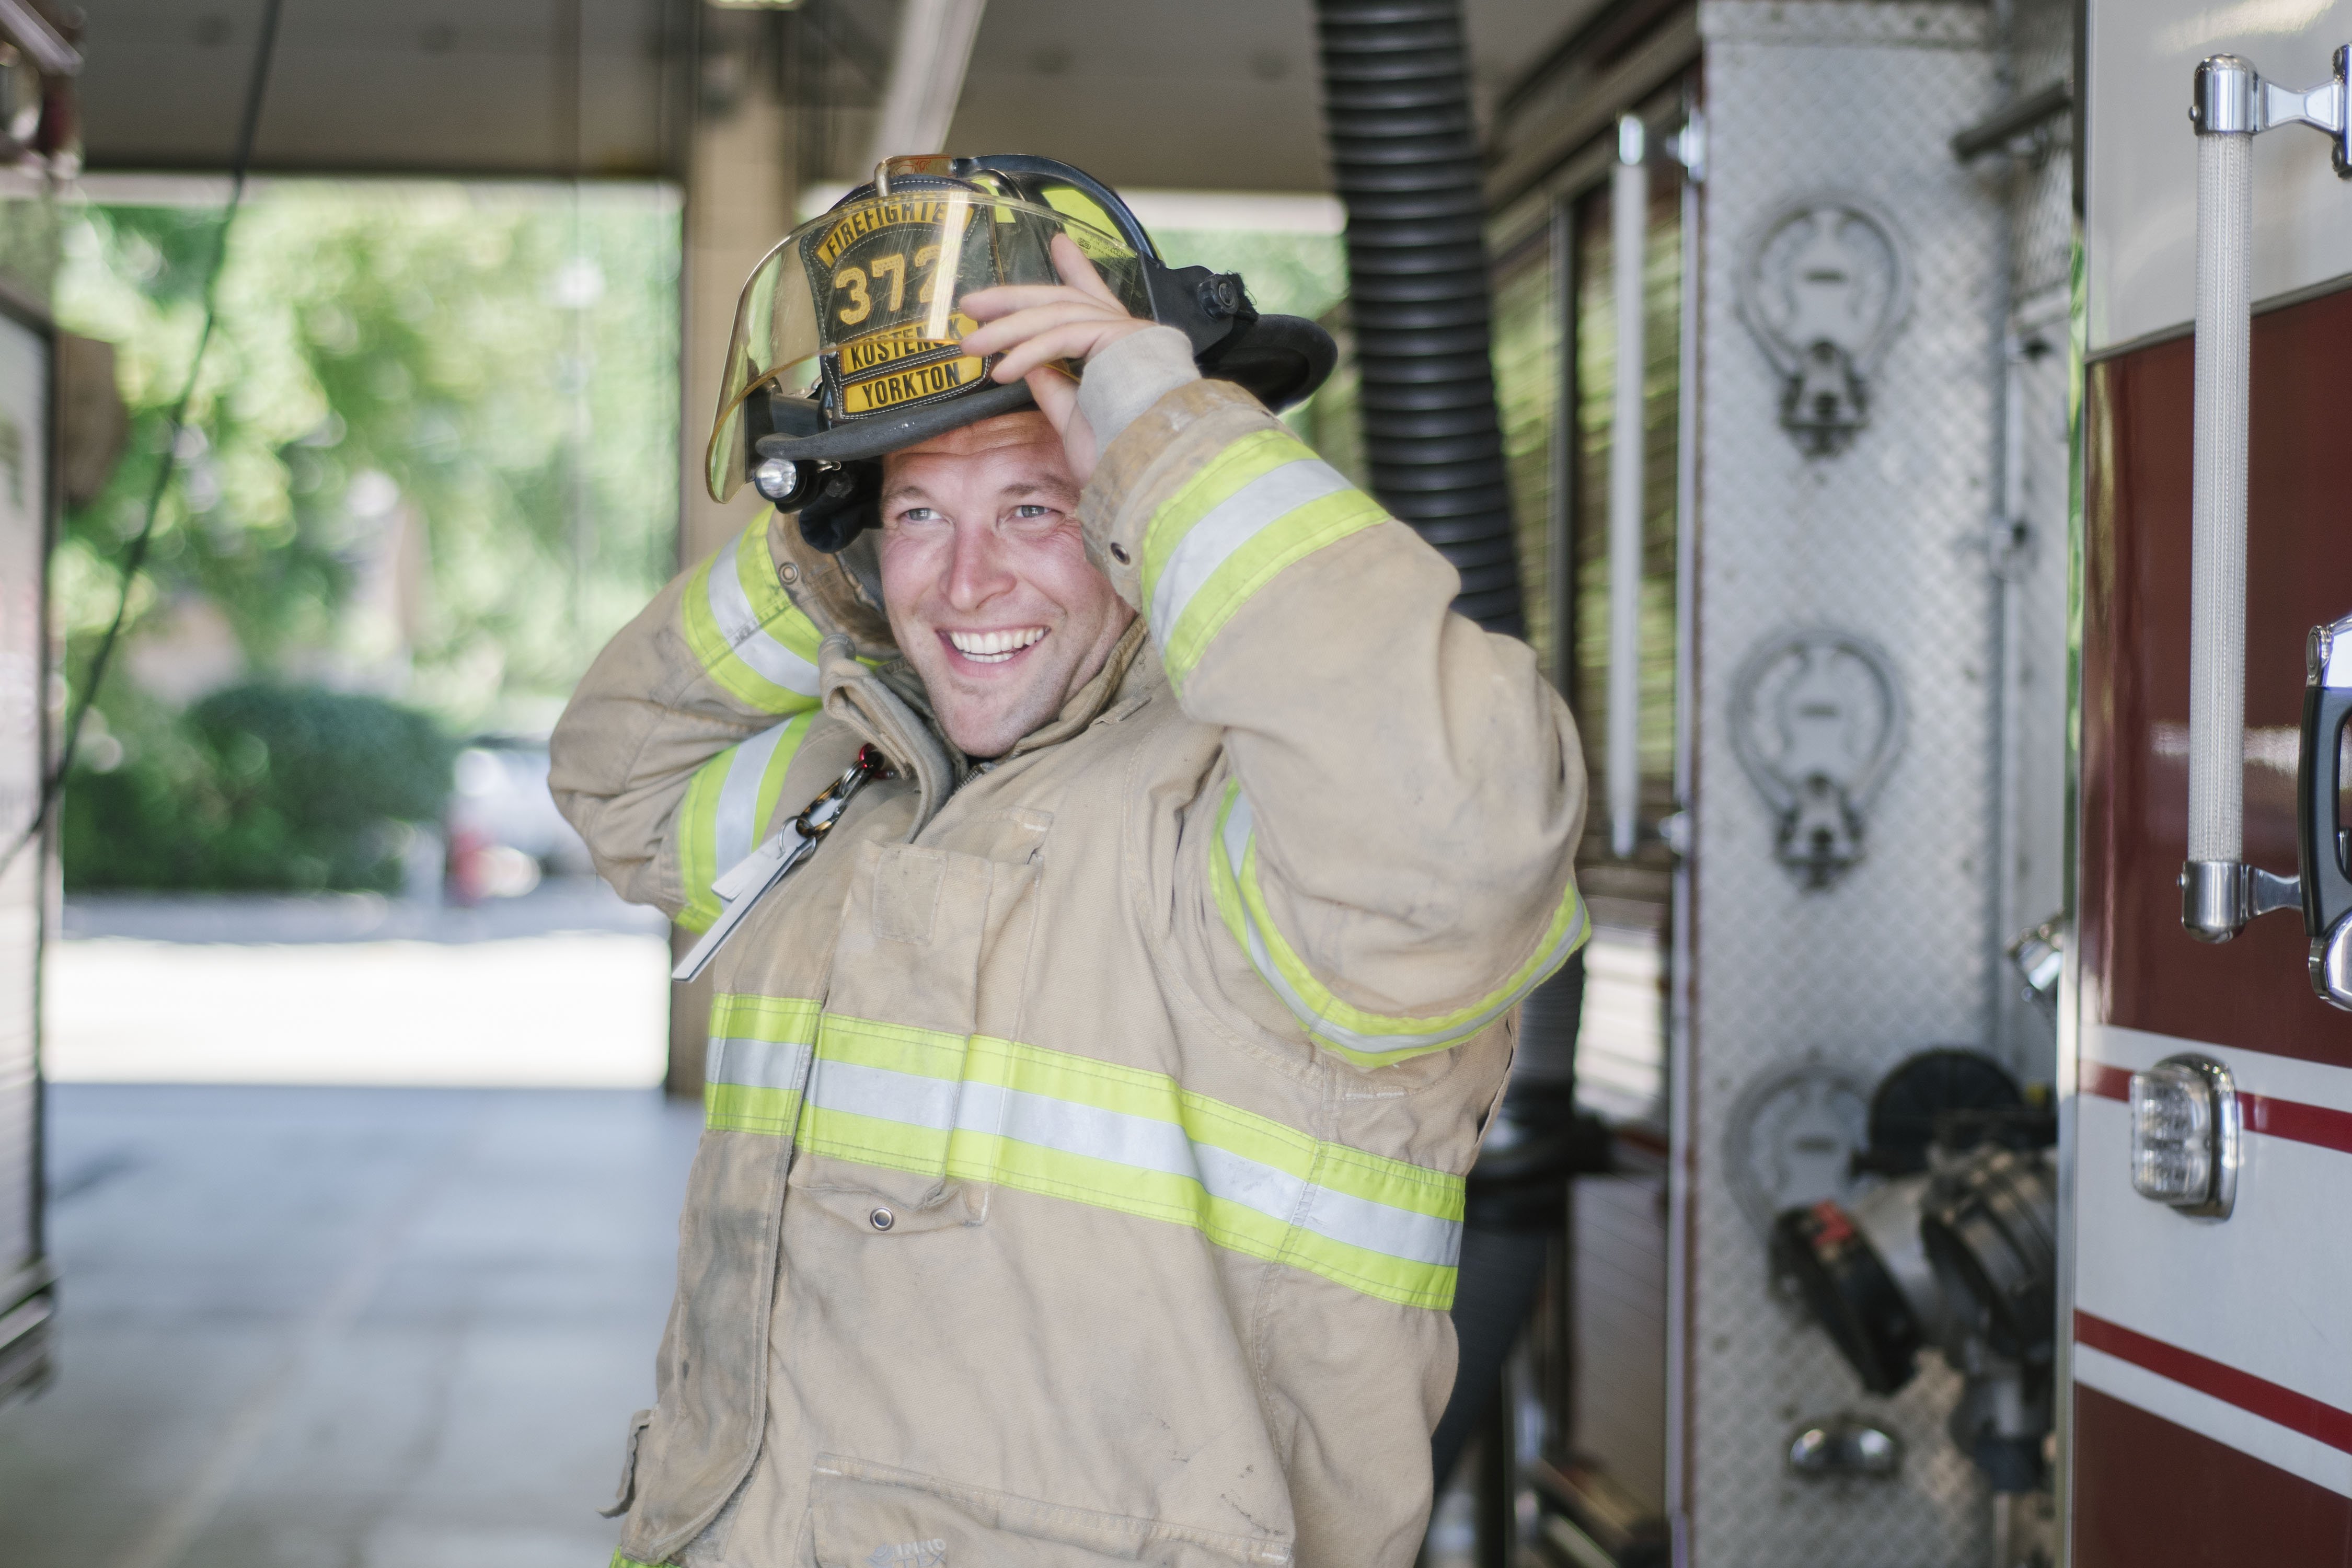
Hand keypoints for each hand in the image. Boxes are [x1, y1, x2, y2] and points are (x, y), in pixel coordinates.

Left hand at [961, 233, 1154, 482]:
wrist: (1153, 473)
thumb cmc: (1121, 458)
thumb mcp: (1075, 419)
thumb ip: (1055, 388)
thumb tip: (1031, 367)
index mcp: (1123, 351)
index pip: (1095, 301)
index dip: (1078, 269)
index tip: (1059, 244)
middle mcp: (1129, 334)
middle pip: (1064, 301)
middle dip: (1015, 298)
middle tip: (971, 304)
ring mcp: (1128, 333)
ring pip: (1057, 316)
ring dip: (1007, 330)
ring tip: (971, 345)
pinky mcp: (1119, 340)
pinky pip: (1062, 337)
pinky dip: (1029, 352)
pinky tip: (1001, 370)